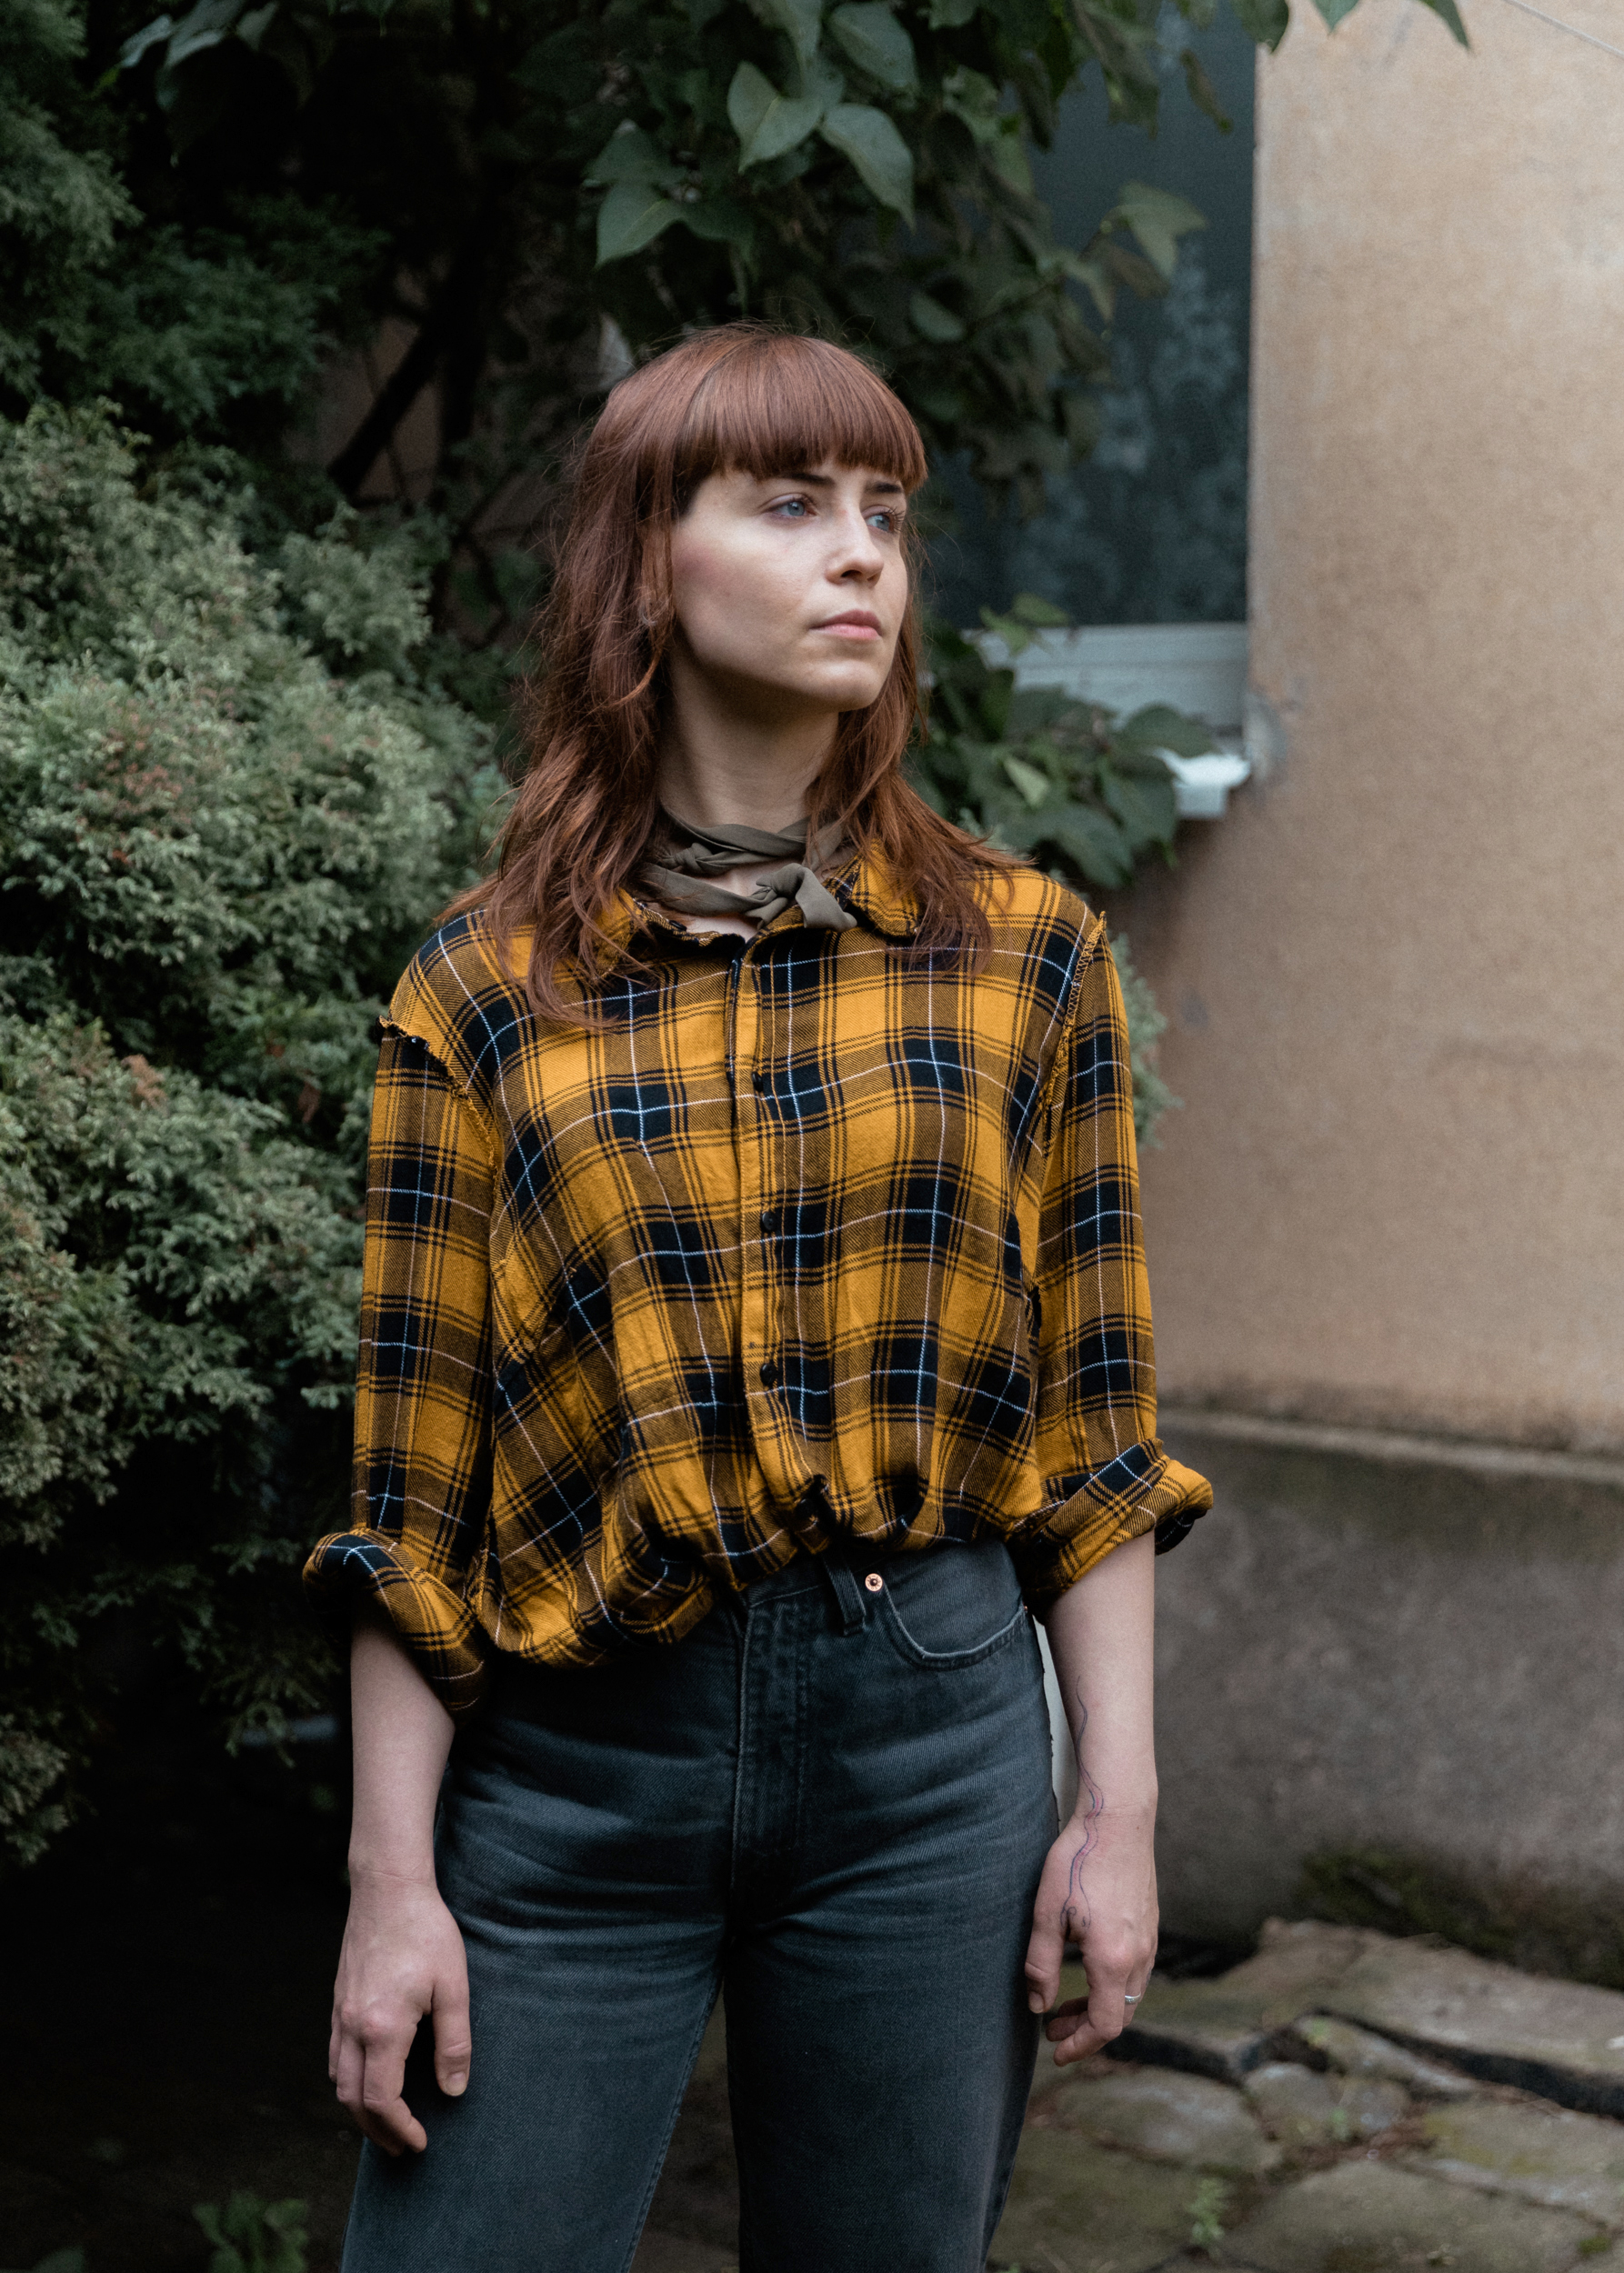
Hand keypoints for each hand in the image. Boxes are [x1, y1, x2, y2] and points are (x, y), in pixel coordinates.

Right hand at [330, 1867, 470, 2154]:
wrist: (388, 1888)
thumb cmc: (426, 1932)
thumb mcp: (453, 1986)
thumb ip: (454, 2043)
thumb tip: (454, 2091)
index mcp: (382, 2028)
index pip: (382, 2101)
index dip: (400, 2129)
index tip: (420, 2142)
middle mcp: (353, 2026)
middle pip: (354, 2100)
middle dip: (378, 2131)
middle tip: (404, 2146)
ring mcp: (340, 2014)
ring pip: (339, 2080)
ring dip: (360, 2109)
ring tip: (388, 2121)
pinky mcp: (338, 2001)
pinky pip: (336, 2056)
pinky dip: (350, 2080)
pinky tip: (370, 2079)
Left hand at [1023, 1802, 1157, 2066]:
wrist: (1117, 1819)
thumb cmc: (1078, 1860)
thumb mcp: (1048, 1913)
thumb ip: (1042, 1964)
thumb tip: (1038, 2006)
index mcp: (1114, 1960)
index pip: (1104, 2026)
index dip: (1080, 2045)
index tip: (1055, 2051)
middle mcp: (1140, 1956)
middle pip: (1119, 2016)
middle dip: (1085, 2030)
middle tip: (1052, 2029)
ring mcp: (1149, 1940)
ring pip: (1129, 1995)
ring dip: (1099, 2007)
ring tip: (1064, 2003)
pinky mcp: (1150, 1923)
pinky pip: (1135, 1972)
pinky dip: (1112, 1986)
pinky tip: (1088, 1971)